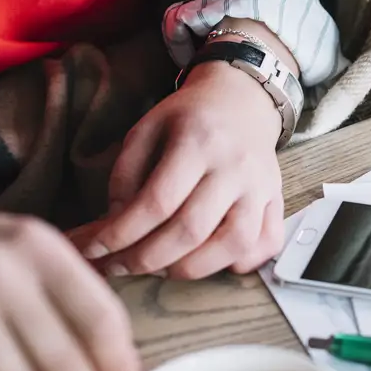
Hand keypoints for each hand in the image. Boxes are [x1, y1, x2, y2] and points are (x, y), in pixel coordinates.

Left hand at [79, 48, 287, 278]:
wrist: (243, 101)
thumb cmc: (189, 118)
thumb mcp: (146, 130)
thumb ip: (126, 177)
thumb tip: (115, 229)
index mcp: (198, 141)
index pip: (157, 202)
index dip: (121, 234)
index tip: (94, 250)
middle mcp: (235, 168)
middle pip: (192, 230)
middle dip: (147, 259)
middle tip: (120, 267)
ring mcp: (262, 189)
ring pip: (233, 245)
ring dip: (192, 269)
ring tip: (162, 269)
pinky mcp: (277, 203)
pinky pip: (266, 245)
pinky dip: (240, 263)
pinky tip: (211, 260)